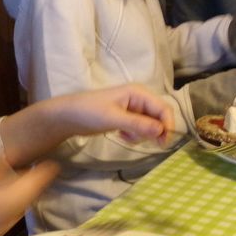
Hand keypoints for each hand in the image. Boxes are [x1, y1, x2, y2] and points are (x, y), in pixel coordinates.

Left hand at [54, 83, 173, 144]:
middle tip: (145, 143)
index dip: (167, 125)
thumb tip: (161, 130)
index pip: (163, 108)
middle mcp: (139, 99)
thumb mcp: (114, 118)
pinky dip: (133, 135)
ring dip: (141, 134)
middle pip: (159, 117)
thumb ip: (138, 124)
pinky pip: (139, 129)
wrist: (68, 116)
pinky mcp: (126, 118)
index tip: (163, 143)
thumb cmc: (89, 112)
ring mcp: (133, 109)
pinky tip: (120, 135)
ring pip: (150, 126)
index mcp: (138, 93)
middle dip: (153, 131)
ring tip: (124, 135)